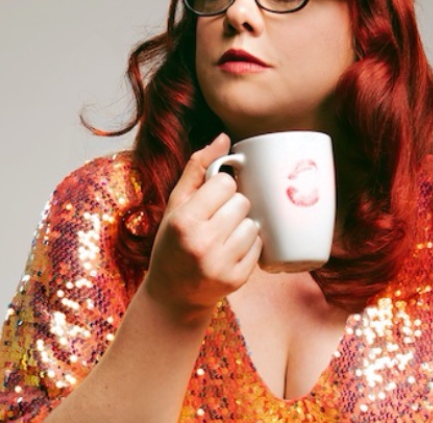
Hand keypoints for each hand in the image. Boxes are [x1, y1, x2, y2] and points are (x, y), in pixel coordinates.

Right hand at [143, 133, 261, 318]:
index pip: (225, 183)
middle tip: (218, 219)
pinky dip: (249, 246)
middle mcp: (202, 243)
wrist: (173, 295)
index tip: (212, 198)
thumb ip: (198, 168)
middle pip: (242, 202)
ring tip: (224, 236)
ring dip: (243, 226)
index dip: (221, 188)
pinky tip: (231, 251)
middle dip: (233, 206)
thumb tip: (224, 137)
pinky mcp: (237, 280)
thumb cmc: (172, 242)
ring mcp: (220, 264)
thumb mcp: (176, 204)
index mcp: (184, 220)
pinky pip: (259, 247)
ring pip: (253, 225)